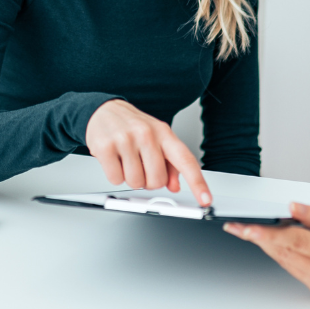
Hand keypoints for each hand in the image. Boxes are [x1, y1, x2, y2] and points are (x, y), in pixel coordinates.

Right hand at [84, 99, 210, 206]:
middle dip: (149, 181)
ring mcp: (126, 139)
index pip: (185, 160)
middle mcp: (147, 134)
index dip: (197, 182)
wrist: (104, 110)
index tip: (205, 199)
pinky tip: (115, 160)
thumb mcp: (157, 138)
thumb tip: (175, 186)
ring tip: (126, 160)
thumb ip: (170, 163)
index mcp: (164, 133)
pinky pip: (116, 179)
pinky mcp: (106, 147)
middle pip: (157, 180)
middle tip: (141, 166)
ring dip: (131, 178)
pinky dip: (115, 175)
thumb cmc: (133, 126)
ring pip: (136, 182)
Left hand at [224, 203, 309, 301]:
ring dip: (271, 247)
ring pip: (287, 264)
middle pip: (284, 254)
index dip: (265, 234)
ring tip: (256, 230)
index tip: (246, 228)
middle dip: (260, 239)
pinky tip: (281, 243)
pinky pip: (297, 272)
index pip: (292, 242)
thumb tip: (293, 209)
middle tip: (239, 226)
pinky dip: (288, 256)